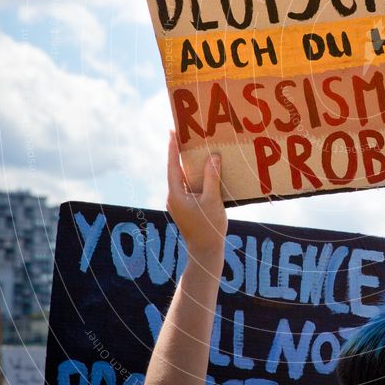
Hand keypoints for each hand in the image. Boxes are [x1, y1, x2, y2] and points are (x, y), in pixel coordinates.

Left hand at [166, 130, 226, 257]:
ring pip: (183, 179)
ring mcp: (179, 203)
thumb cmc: (209, 227)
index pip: (172, 166)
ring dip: (190, 165)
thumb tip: (213, 157)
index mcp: (176, 194)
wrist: (206, 252)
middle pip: (176, 170)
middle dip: (181, 153)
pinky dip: (196, 177)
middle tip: (186, 135)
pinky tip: (206, 171)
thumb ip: (212, 177)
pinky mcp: (186, 207)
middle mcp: (173, 197)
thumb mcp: (213, 199)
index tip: (172, 132)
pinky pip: (189, 187)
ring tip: (197, 149)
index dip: (172, 148)